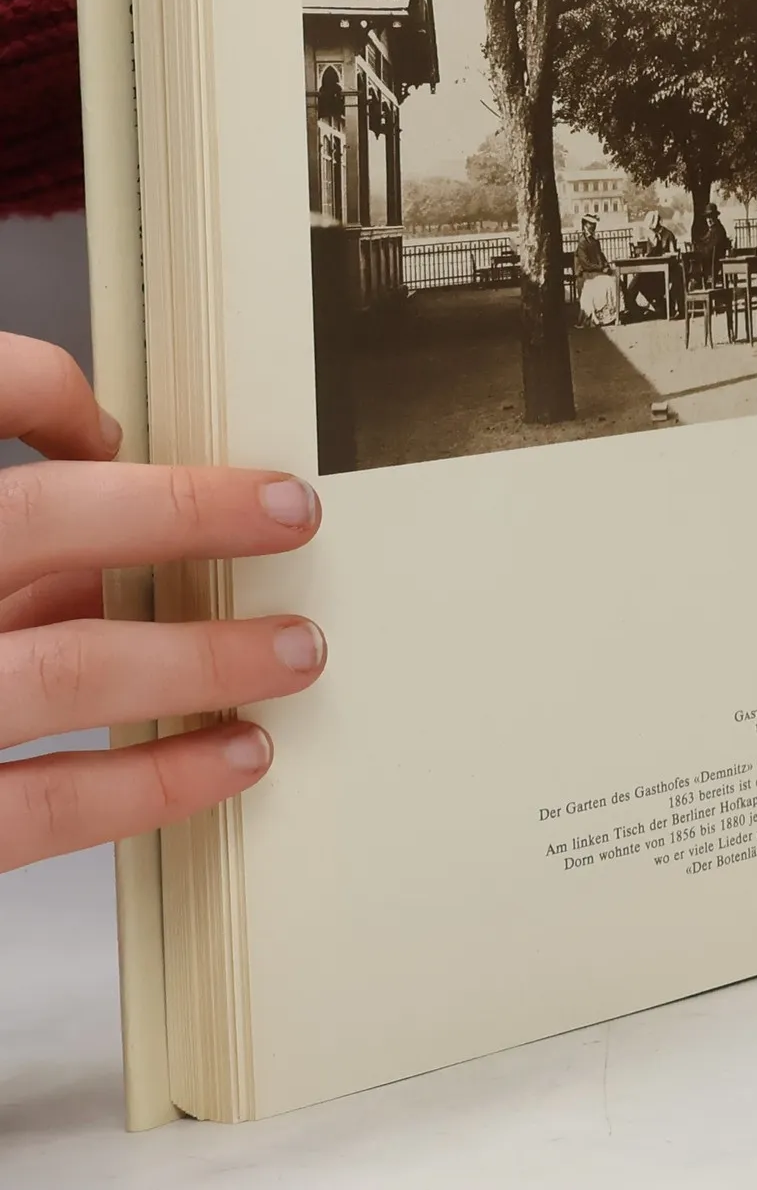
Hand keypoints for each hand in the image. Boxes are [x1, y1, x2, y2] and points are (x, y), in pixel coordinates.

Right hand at [0, 333, 326, 872]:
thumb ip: (2, 543)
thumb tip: (108, 509)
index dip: (43, 388)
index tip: (112, 423)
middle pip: (40, 519)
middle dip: (184, 510)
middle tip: (292, 513)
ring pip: (69, 664)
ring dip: (205, 656)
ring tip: (293, 651)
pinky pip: (52, 801)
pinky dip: (161, 778)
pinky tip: (234, 755)